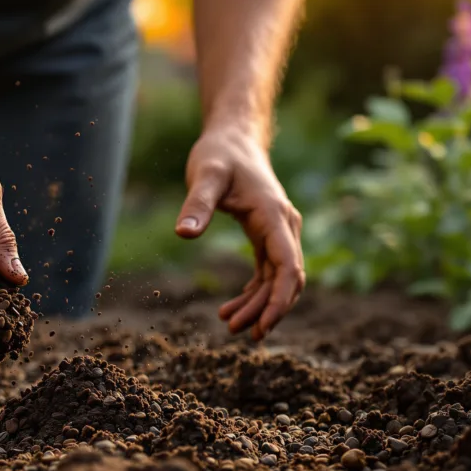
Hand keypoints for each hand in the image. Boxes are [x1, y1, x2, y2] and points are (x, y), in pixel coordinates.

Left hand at [175, 127, 304, 339]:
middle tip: (238, 331)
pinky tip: (233, 308)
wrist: (233, 139)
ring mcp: (279, 232)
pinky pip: (268, 272)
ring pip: (278, 279)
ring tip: (230, 324)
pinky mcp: (268, 235)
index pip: (288, 266)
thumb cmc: (219, 155)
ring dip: (259, 304)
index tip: (263, 325)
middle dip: (267, 309)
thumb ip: (196, 204)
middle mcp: (285, 226)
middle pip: (287, 279)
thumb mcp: (205, 175)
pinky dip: (255, 292)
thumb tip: (182, 234)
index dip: (279, 300)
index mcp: (274, 216)